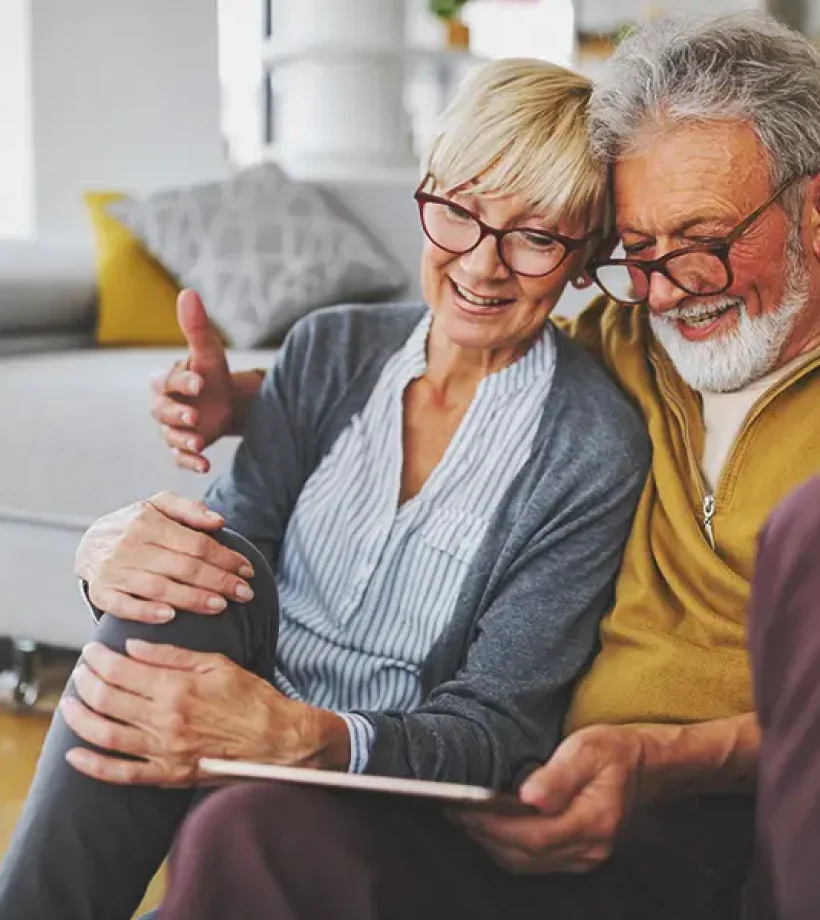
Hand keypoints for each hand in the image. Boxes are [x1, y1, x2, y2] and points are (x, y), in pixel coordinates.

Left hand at [61, 640, 322, 785]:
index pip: (121, 671)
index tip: (91, 650)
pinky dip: (93, 767)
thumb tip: (132, 647)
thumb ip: (171, 655)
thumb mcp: (216, 663)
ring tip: (69, 704)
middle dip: (85, 682)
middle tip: (80, 671)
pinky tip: (74, 756)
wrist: (276, 739)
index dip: (98, 659)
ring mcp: (165, 750)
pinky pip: (122, 774)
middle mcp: (165, 719)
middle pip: (107, 699)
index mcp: (176, 687)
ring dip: (80, 718)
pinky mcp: (168, 775)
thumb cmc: (250, 697)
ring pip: (105, 734)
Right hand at [75, 491, 255, 622]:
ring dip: (193, 599)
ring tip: (220, 606)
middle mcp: (130, 545)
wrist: (87, 544)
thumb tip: (219, 521)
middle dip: (219, 581)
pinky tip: (171, 617)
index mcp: (148, 522)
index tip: (247, 571)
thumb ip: (189, 509)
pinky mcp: (101, 592)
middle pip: (184, 567)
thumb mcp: (158, 506)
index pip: (196, 543)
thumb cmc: (134, 526)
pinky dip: (146, 612)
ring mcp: (114, 570)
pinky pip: (124, 606)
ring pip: (160, 588)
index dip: (225, 558)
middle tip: (245, 594)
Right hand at [151, 289, 257, 473]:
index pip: (168, 382)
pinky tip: (206, 465)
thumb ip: (196, 327)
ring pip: (171, 436)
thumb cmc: (212, 373)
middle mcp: (163, 406)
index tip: (201, 382)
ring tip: (200, 442)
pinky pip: (181, 458)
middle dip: (177, 415)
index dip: (183, 382)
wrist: (225, 403)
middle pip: (162, 412)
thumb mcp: (209, 352)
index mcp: (165, 380)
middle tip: (194, 417)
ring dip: (184, 441)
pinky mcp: (183, 448)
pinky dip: (192, 462)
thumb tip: (188, 293)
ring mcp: (171, 429)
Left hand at [455, 725, 644, 874]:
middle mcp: (589, 848)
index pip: (534, 836)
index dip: (495, 827)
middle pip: (526, 854)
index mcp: (593, 821)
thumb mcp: (587, 749)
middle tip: (455, 811)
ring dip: (492, 844)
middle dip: (485, 835)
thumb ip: (557, 776)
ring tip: (465, 818)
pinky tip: (491, 828)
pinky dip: (508, 847)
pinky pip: (535, 862)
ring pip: (527, 863)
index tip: (466, 809)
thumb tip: (527, 797)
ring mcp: (584, 857)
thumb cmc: (612, 752)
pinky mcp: (577, 856)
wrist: (643, 768)